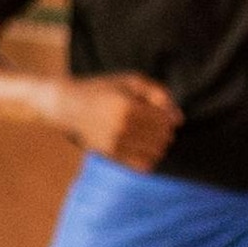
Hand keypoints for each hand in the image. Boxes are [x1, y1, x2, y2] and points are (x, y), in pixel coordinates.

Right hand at [64, 73, 182, 170]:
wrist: (69, 105)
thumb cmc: (104, 89)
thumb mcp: (132, 81)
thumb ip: (159, 94)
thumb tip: (179, 120)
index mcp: (128, 106)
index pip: (165, 121)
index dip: (168, 117)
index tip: (158, 111)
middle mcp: (121, 127)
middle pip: (163, 138)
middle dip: (164, 131)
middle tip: (153, 123)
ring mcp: (114, 143)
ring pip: (156, 153)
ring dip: (158, 145)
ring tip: (147, 135)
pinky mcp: (109, 155)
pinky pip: (143, 165)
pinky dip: (149, 158)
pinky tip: (140, 147)